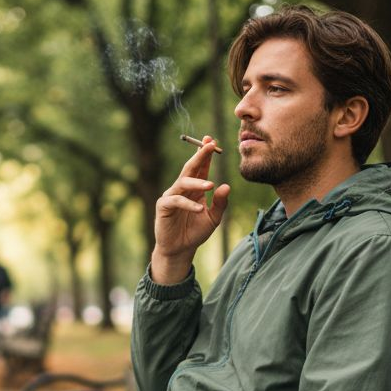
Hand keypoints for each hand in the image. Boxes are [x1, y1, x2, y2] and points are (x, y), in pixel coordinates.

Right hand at [151, 136, 229, 283]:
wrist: (180, 250)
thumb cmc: (195, 232)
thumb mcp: (213, 218)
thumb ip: (220, 203)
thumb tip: (226, 185)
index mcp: (195, 188)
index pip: (201, 167)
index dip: (205, 154)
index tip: (212, 140)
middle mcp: (182, 188)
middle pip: (190, 168)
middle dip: (199, 156)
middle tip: (209, 146)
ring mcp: (172, 196)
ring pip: (183, 182)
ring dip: (197, 182)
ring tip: (210, 185)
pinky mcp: (164, 207)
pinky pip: (176, 201)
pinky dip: (188, 204)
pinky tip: (199, 209)